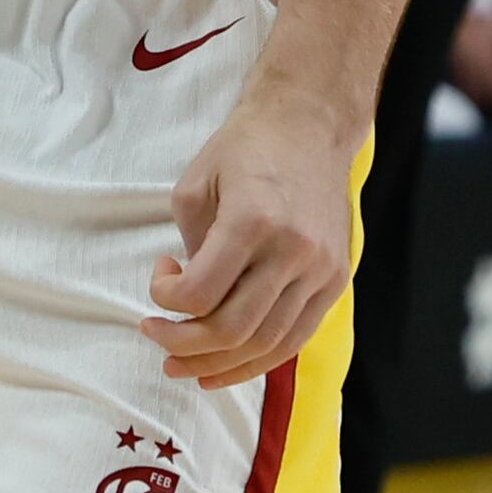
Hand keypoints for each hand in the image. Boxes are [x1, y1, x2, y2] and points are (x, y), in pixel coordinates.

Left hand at [152, 85, 358, 387]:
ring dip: (217, 365)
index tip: (160, 275)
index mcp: (253, 220)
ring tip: (183, 367)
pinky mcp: (335, 279)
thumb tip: (189, 299)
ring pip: (265, 344)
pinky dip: (258, 362)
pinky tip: (225, 368)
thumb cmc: (245, 149)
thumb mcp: (195, 185)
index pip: (200, 293)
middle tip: (156, 336)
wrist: (310, 124)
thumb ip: (190, 247)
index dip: (166, 300)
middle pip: (232, 329)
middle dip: (183, 345)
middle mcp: (293, 250)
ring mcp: (320, 269)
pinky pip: (295, 338)